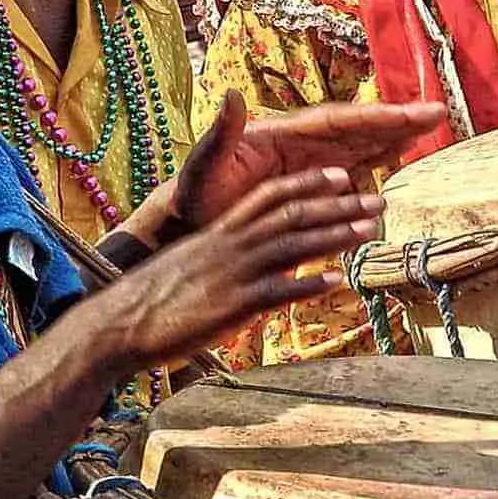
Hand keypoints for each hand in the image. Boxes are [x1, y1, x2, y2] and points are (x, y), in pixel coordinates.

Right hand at [101, 167, 382, 369]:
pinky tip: (337, 280)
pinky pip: (277, 290)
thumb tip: (253, 258)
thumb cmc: (155, 300)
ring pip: (292, 245)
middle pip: (292, 214)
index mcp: (220, 232)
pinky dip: (307, 282)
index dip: (308, 183)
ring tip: (369, 230)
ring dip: (334, 235)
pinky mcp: (232, 305)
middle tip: (377, 200)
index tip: (341, 175)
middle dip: (338, 206)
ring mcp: (233, 273)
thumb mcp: (193, 266)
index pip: (270, 195)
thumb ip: (226, 257)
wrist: (120, 324)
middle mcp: (230, 244)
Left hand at [164, 91, 443, 231]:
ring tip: (426, 138)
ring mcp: (303, 169)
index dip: (380, 117)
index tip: (416, 112)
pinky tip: (391, 184)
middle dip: (396, 123)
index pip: (340, 121)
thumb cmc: (193, 198)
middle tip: (438, 114)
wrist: (185, 228)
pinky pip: (344, 184)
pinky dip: (369, 181)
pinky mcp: (303, 194)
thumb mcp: (204, 166)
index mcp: (281, 135)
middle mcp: (298, 147)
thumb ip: (221, 134)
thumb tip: (231, 95)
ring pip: (356, 153)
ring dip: (389, 147)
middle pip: (357, 131)